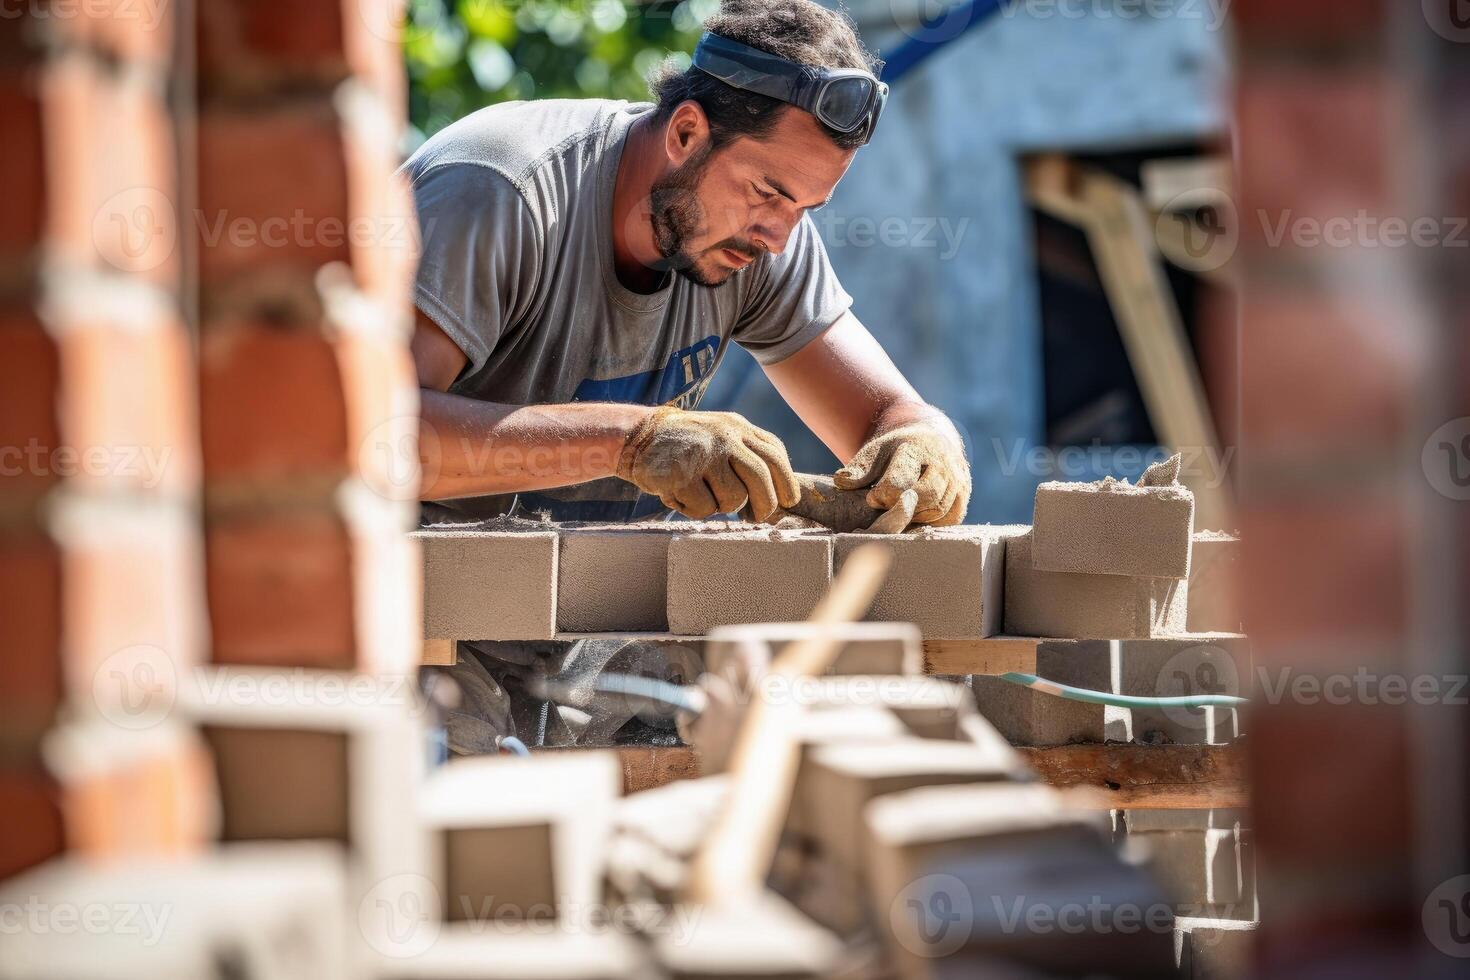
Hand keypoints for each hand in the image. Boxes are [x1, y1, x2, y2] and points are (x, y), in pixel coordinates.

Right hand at [617, 407, 800, 520]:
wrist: (639, 436)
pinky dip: (695, 509)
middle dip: (764, 505)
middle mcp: (724, 437)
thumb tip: (780, 495)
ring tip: (704, 495)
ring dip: (722, 507)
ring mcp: (703, 454)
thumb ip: (749, 455)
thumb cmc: (688, 445)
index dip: (787, 482)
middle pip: (760, 478)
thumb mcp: (722, 436)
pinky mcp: (682, 474)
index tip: (788, 501)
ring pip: (733, 498)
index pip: (775, 455)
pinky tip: (682, 494)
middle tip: (756, 518)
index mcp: (738, 427)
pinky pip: (704, 508)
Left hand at [833, 422, 969, 525]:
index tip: (872, 498)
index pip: (902, 478)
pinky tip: (917, 518)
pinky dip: (933, 522)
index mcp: (917, 447)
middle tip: (888, 509)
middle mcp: (943, 461)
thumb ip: (858, 469)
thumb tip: (841, 482)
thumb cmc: (895, 450)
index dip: (884, 494)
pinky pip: (951, 517)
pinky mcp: (964, 494)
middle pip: (926, 495)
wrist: (927, 438)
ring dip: (916, 517)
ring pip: (940, 509)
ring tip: (899, 512)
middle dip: (903, 507)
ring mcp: (957, 478)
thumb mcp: (875, 453)